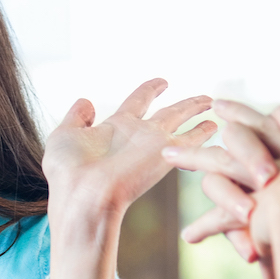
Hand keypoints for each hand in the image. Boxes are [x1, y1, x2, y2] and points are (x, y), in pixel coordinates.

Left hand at [43, 79, 215, 278]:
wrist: (82, 197)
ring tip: (213, 103)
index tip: (163, 81)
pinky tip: (215, 126)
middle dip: (185, 104)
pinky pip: (190, 139)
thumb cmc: (69, 173)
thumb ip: (76, 117)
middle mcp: (137, 134)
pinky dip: (203, 133)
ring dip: (196, 110)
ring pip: (181, 118)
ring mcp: (152, 144)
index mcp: (115, 128)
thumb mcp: (64, 135)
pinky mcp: (165, 155)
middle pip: (168, 112)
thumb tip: (85, 100)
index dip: (151, 89)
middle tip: (204, 98)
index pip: (138, 102)